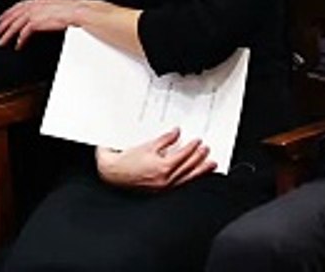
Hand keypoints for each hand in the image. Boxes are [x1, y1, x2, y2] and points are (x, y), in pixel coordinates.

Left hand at [0, 0, 84, 48]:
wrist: (74, 11)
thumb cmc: (69, 10)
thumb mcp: (54, 5)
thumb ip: (45, 7)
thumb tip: (42, 10)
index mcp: (37, 1)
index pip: (18, 6)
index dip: (8, 13)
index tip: (2, 18)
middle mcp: (33, 5)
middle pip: (13, 15)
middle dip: (3, 24)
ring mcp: (33, 13)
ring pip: (15, 25)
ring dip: (7, 34)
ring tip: (2, 41)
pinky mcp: (36, 22)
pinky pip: (24, 32)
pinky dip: (20, 39)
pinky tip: (18, 45)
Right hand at [94, 128, 214, 190]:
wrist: (113, 174)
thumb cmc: (127, 160)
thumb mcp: (147, 145)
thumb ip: (165, 139)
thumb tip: (176, 133)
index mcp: (163, 167)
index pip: (183, 155)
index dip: (192, 147)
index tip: (198, 141)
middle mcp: (166, 179)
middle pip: (189, 167)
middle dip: (199, 157)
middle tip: (207, 149)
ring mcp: (164, 187)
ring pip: (188, 178)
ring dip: (200, 170)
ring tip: (210, 164)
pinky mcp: (161, 190)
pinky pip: (181, 184)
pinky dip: (190, 179)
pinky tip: (195, 175)